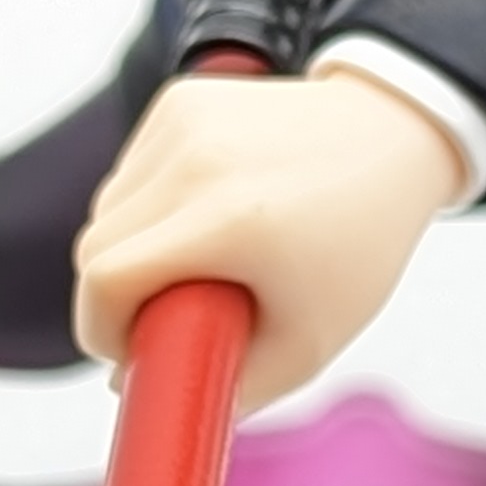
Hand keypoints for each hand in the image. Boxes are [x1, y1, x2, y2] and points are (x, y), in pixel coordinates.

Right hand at [73, 65, 469, 416]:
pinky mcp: (180, 99)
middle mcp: (197, 161)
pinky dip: (146, 203)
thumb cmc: (356, 245)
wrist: (392, 139)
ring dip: (128, 248)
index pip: (107, 280)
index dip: (100, 331)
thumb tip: (132, 386)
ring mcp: (184, 123)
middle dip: (112, 298)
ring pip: (105, 208)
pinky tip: (201, 211)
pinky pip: (129, 171)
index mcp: (228, 220)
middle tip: (161, 317)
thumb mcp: (307, 343)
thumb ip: (220, 385)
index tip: (128, 351)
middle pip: (93, 247)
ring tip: (195, 262)